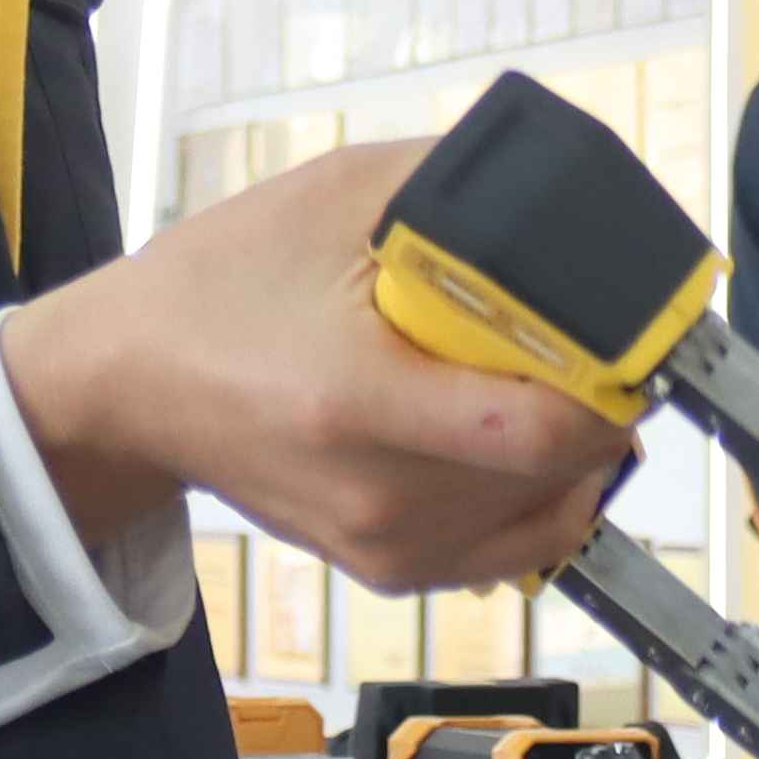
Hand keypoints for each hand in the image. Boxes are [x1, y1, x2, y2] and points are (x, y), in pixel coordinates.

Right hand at [2, 137, 630, 596]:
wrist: (128, 384)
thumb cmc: (223, 284)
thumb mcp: (338, 198)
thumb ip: (458, 189)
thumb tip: (571, 193)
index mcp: (358, 399)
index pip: (540, 431)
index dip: (611, 384)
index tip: (630, 335)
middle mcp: (377, 494)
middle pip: (560, 474)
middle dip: (601, 406)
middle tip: (596, 343)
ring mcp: (383, 547)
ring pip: (550, 516)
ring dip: (575, 453)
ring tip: (543, 382)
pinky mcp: (385, 570)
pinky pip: (513, 548)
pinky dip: (540, 496)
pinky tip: (516, 439)